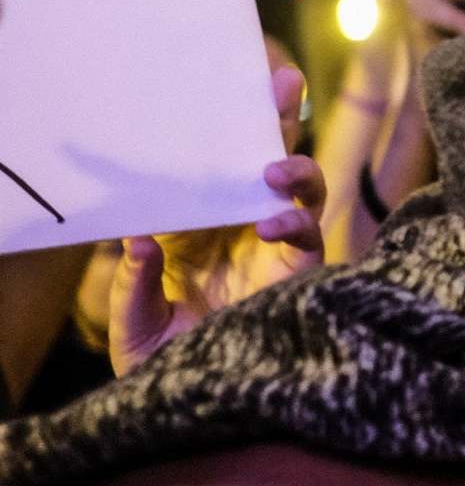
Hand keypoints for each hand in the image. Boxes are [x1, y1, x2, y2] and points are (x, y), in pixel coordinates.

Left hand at [109, 66, 324, 374]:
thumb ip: (135, 284)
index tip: (237, 88)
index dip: (233, 128)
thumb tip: (144, 242)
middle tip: (283, 81)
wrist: (190, 404)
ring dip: (295, 170)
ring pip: (305, 189)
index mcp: (204, 226)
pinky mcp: (299, 273)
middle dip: (280, 118)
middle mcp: (246, 227)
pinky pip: (309, 236)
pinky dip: (294, 223)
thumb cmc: (160, 360)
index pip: (222, 166)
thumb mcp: (133, 321)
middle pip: (271, 159)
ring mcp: (276, 248)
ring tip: (272, 170)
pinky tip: (271, 226)